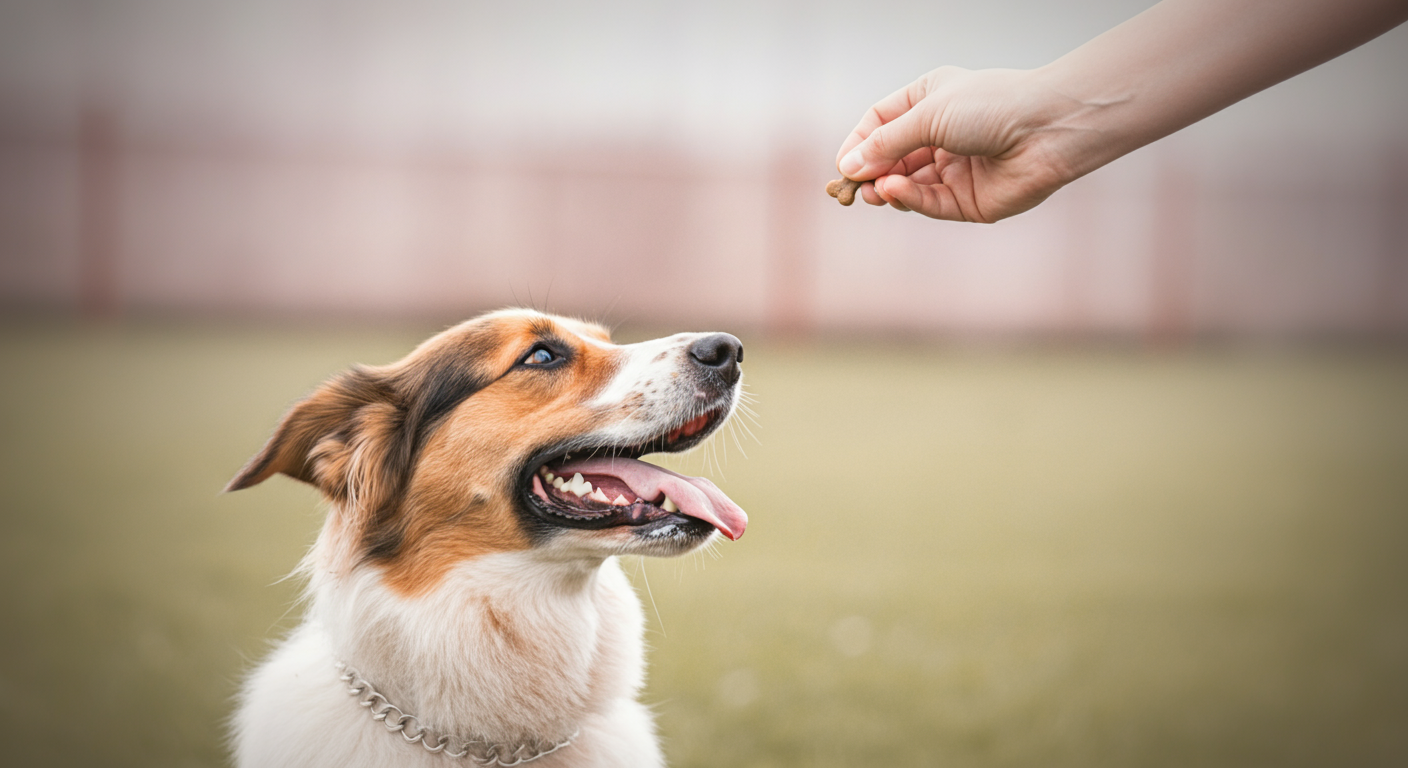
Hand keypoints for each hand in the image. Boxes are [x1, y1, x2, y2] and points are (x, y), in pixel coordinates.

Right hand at [835, 67, 1081, 223]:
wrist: (1047, 129)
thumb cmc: (991, 106)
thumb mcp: (927, 115)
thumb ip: (886, 144)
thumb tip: (849, 166)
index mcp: (930, 101)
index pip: (880, 124)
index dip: (859, 144)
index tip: (842, 164)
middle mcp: (940, 135)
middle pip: (890, 159)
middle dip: (870, 173)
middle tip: (852, 187)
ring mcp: (954, 169)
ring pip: (908, 185)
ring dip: (887, 188)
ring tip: (873, 191)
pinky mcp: (968, 200)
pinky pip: (930, 202)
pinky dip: (910, 198)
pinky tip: (895, 191)